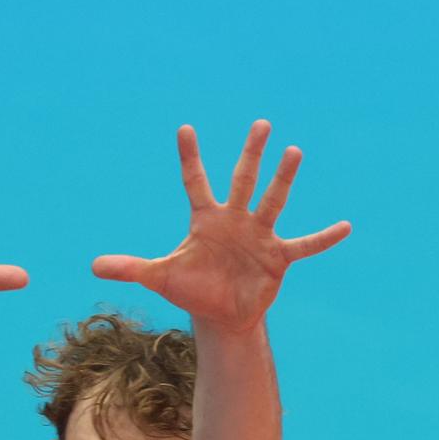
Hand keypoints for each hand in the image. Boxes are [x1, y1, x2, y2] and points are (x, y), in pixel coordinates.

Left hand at [92, 122, 349, 333]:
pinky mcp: (278, 257)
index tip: (184, 129)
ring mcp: (259, 236)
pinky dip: (324, 238)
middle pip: (243, 179)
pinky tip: (346, 227)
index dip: (189, 157)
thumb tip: (92, 265)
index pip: (195, 181)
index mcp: (205, 220)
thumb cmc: (192, 291)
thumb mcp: (160, 278)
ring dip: (283, 178)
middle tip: (261, 124)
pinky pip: (305, 245)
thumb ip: (130, 267)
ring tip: (294, 151)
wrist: (221, 315)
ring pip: (272, 201)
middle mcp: (235, 220)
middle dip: (251, 153)